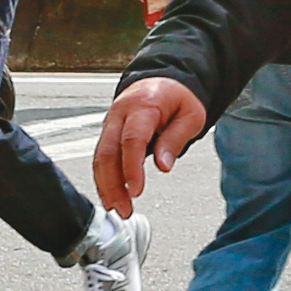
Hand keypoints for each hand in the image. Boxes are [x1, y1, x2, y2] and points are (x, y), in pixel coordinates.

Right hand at [94, 76, 207, 218]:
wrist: (163, 82)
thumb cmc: (178, 98)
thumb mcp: (191, 115)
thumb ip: (175, 139)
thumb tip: (163, 165)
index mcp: (143, 105)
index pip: (132, 139)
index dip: (131, 168)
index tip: (136, 190)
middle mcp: (120, 114)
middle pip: (108, 152)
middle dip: (113, 184)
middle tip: (125, 208)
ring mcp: (111, 123)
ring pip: (99, 157)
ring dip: (106, 186)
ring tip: (118, 208)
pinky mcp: (108, 133)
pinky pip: (101, 157)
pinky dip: (104, 178)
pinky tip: (111, 196)